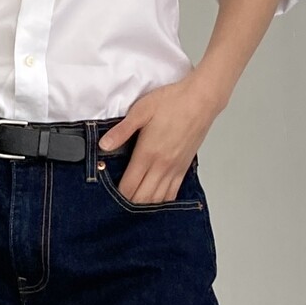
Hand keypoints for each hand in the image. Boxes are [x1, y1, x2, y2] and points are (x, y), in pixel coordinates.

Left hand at [97, 70, 226, 203]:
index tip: (107, 196)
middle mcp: (162, 166)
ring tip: (133, 203)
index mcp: (148, 154)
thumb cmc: (173, 102)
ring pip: (157, 200)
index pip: (129, 187)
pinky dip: (161, 201)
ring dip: (144, 205)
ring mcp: (175, 169)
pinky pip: (172, 193)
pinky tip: (154, 200)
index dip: (116, 196)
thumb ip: (121, 131)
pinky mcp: (184, 168)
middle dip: (128, 204)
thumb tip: (104, 145)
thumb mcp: (141, 110)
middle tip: (117, 203)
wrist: (201, 99)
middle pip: (142, 199)